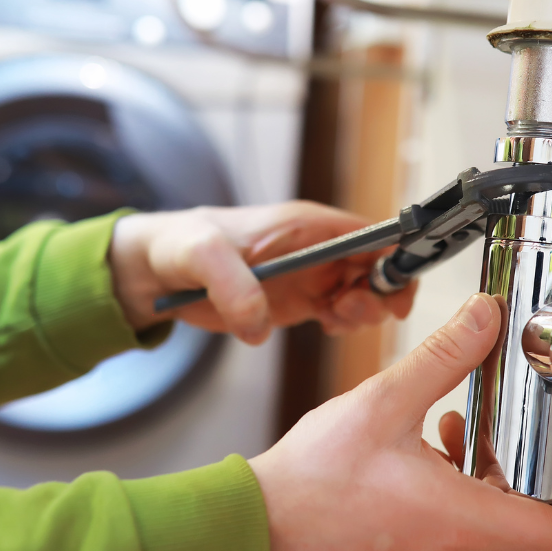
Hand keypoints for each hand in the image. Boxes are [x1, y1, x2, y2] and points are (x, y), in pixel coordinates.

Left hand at [108, 202, 415, 343]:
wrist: (157, 271)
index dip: (394, 257)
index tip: (395, 290)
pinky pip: (338, 313)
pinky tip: (325, 326)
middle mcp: (316, 248)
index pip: (371, 233)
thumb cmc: (180, 245)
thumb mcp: (201, 255)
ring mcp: (309, 276)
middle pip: (377, 267)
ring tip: (332, 319)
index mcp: (305, 224)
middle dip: (380, 292)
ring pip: (363, 293)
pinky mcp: (296, 302)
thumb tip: (258, 324)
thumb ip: (231, 284)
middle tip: (348, 311)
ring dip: (362, 312)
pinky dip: (342, 324)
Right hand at [248, 293, 551, 550]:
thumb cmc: (313, 477)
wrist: (260, 522)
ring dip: (486, 481)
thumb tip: (482, 318)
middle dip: (526, 475)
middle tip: (511, 434)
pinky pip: (453, 536)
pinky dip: (456, 497)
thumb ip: (442, 356)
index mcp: (457, 518)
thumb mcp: (384, 401)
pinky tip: (421, 453)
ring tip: (456, 430)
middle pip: (524, 526)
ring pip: (487, 531)